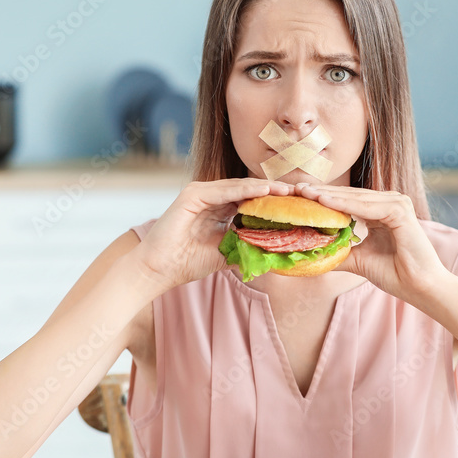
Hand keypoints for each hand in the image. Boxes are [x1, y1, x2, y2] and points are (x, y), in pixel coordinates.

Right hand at [127, 178, 293, 292]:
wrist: (158, 270)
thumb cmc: (188, 263)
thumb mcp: (225, 253)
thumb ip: (245, 246)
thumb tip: (274, 251)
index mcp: (218, 207)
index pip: (250, 199)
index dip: (273, 201)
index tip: (297, 204)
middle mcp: (210, 196)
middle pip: (248, 189)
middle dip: (273, 191)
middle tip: (299, 192)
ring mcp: (200, 192)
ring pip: (239, 187)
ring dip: (264, 188)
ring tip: (287, 190)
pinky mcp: (192, 195)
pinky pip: (224, 190)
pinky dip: (245, 190)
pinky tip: (264, 190)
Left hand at [293, 183, 449, 305]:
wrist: (420, 288)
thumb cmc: (395, 274)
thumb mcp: (359, 261)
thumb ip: (339, 253)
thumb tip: (311, 255)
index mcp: (381, 211)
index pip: (347, 201)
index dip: (322, 199)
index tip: (297, 198)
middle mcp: (390, 203)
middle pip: (349, 196)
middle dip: (321, 193)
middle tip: (295, 189)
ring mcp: (397, 204)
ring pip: (356, 198)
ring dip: (329, 196)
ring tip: (305, 193)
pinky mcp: (401, 211)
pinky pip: (367, 206)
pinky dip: (346, 205)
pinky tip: (324, 202)